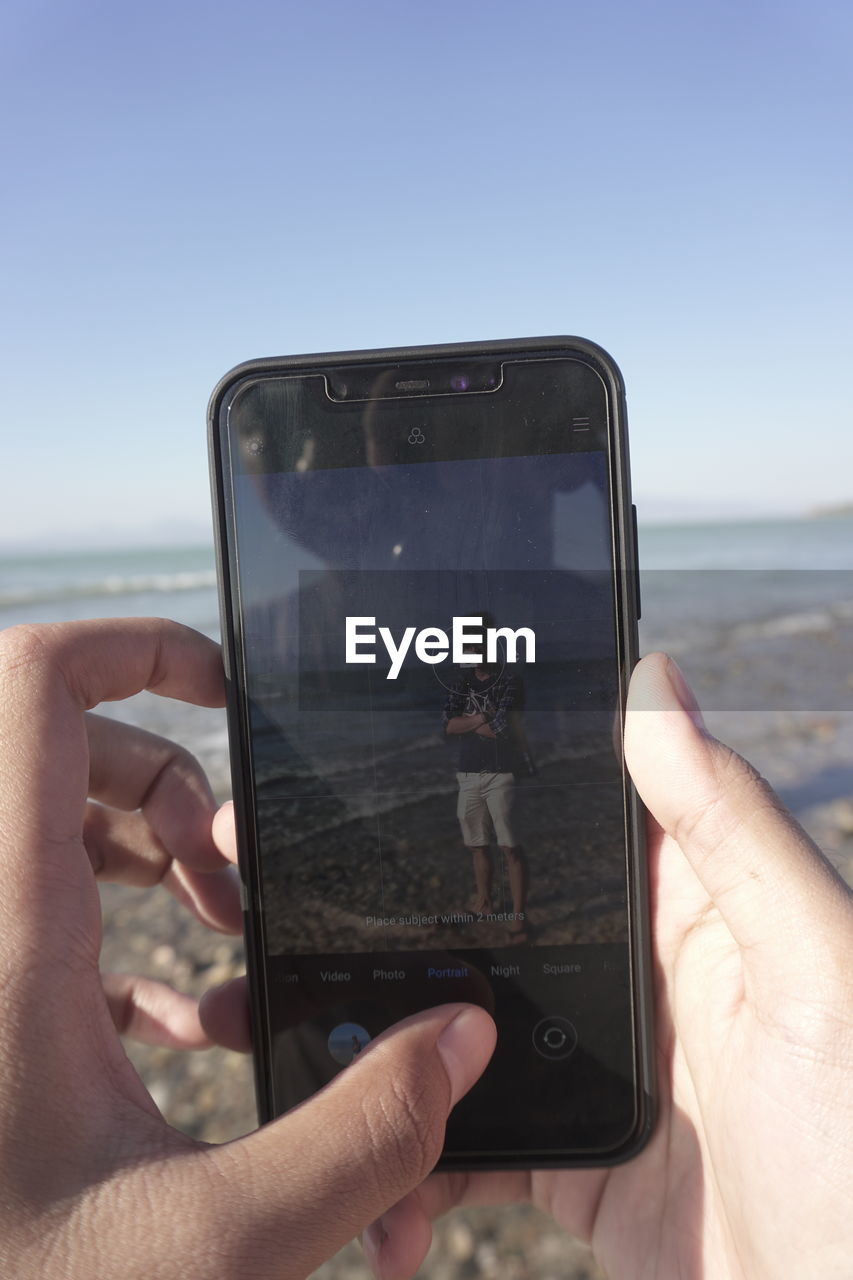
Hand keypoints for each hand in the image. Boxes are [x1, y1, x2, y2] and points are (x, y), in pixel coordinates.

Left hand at [0, 619, 495, 1278]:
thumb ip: (361, 1139)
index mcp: (12, 927)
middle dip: (169, 774)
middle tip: (227, 877)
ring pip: (48, 810)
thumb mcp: (214, 1245)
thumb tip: (463, 1036)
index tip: (226, 690)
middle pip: (58, 741)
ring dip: (141, 837)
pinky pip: (36, 894)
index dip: (133, 647)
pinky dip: (102, 906)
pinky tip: (158, 1011)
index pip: (34, 687)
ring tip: (206, 925)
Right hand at [276, 651, 849, 1279]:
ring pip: (459, 1030)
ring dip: (387, 1046)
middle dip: (400, 916)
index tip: (381, 750)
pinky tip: (382, 1183)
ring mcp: (594, 1067)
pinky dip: (417, 1158)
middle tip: (286, 902)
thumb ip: (733, 828)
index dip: (490, 776)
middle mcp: (637, 975)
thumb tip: (654, 682)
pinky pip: (469, 1138)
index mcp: (695, 905)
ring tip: (295, 1038)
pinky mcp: (571, 1157)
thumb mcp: (813, 968)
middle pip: (494, 920)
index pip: (579, 808)